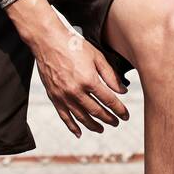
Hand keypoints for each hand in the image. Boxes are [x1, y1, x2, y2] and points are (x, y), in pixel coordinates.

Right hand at [30, 18, 130, 138]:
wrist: (47, 41)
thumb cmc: (73, 45)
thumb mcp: (96, 56)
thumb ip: (110, 75)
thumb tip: (123, 91)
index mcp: (89, 80)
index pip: (109, 100)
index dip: (119, 110)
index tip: (125, 115)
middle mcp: (76, 91)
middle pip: (96, 111)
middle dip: (109, 119)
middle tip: (116, 122)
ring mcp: (63, 96)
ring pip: (81, 117)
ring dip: (93, 125)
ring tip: (101, 129)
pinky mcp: (54, 97)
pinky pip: (64, 116)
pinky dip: (72, 126)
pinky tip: (79, 132)